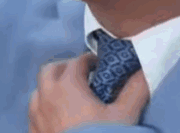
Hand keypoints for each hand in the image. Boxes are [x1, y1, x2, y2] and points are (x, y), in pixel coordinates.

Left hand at [28, 53, 149, 132]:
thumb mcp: (125, 114)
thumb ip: (136, 89)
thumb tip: (146, 71)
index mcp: (68, 86)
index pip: (77, 62)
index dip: (89, 60)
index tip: (99, 65)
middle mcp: (47, 97)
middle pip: (50, 70)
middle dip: (66, 68)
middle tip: (82, 75)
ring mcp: (37, 117)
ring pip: (38, 91)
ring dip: (51, 87)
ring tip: (68, 96)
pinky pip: (34, 114)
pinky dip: (44, 109)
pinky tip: (56, 118)